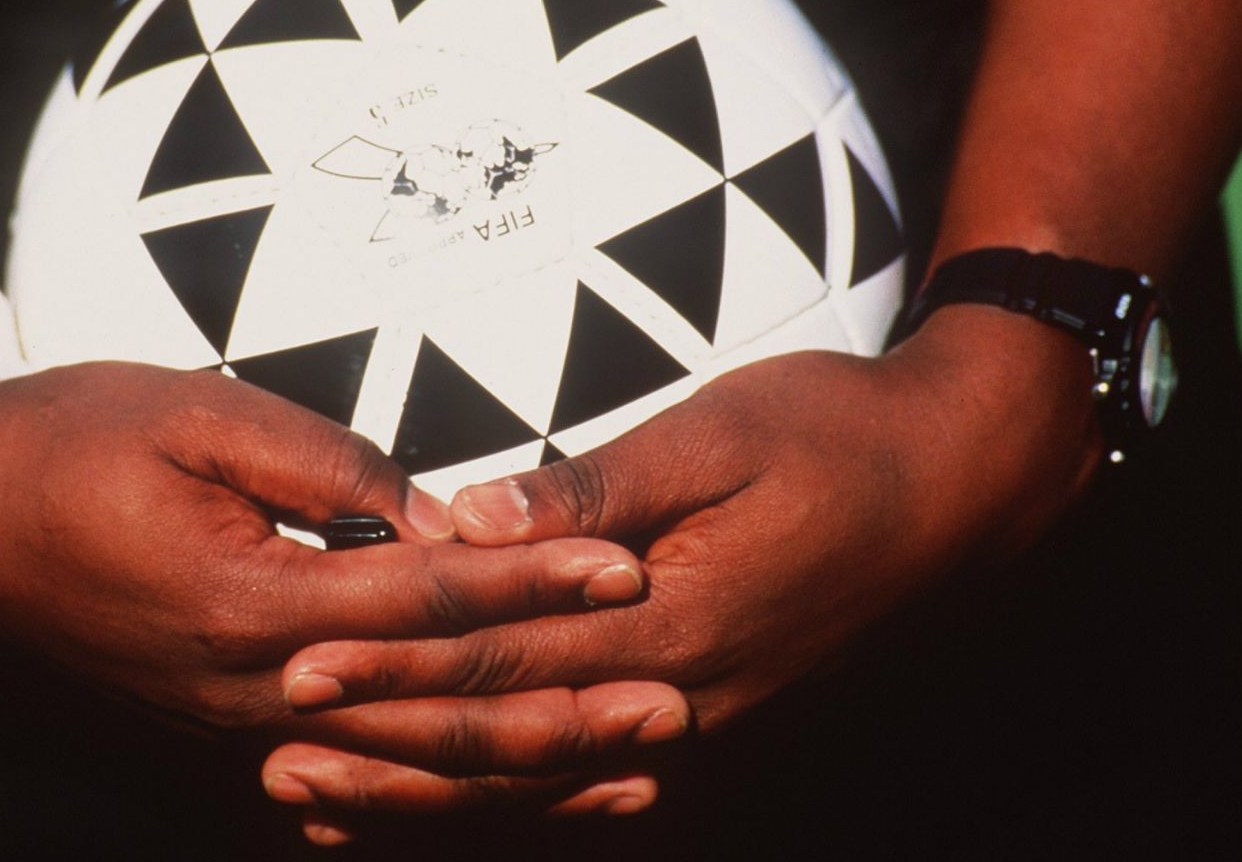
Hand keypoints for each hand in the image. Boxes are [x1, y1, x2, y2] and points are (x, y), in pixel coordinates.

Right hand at [0, 361, 684, 791]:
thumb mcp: (192, 413)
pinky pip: (351, 777)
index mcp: (249, 602)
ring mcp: (236, 721)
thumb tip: (438, 512)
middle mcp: (251, 688)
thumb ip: (323, 464)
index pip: (425, 598)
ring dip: (520, 771)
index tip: (626, 569)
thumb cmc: (70, 435)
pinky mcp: (226, 722)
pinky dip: (436, 793)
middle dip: (558, 708)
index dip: (531, 582)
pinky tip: (508, 802)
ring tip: (629, 771)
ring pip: (403, 766)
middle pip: (432, 714)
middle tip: (673, 702)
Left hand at [264, 306, 1104, 820]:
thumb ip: (596, 488)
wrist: (963, 487)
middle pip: (505, 738)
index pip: (500, 654)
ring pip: (541, 780)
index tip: (297, 668)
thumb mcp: (720, 433)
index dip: (394, 662)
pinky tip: (456, 808)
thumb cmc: (838, 436)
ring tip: (330, 808)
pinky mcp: (715, 717)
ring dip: (432, 794)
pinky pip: (595, 780)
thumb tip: (473, 520)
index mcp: (670, 617)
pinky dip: (514, 801)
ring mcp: (701, 720)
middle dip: (386, 752)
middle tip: (278, 763)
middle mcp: (679, 693)